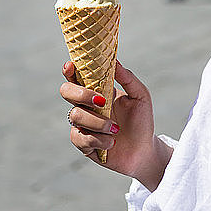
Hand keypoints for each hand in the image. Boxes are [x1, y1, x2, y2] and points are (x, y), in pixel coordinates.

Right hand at [60, 60, 172, 190]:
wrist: (144, 150)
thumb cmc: (141, 120)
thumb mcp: (140, 96)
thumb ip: (128, 78)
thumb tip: (114, 60)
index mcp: (96, 90)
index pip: (76, 76)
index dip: (69, 70)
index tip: (70, 66)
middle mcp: (85, 106)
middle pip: (66, 91)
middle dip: (81, 94)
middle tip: (101, 101)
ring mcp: (82, 124)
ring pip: (75, 116)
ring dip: (98, 122)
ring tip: (115, 128)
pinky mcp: (83, 144)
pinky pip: (80, 138)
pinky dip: (99, 140)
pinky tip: (111, 143)